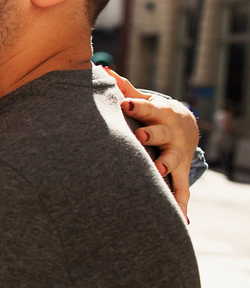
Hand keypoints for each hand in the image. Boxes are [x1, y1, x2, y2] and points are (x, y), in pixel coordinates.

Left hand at [105, 68, 197, 219]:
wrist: (185, 126)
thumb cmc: (152, 113)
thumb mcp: (142, 100)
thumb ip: (123, 88)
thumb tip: (102, 68)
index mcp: (159, 114)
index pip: (147, 108)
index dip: (136, 106)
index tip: (124, 105)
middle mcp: (170, 134)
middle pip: (161, 134)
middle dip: (152, 135)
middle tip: (141, 136)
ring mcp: (176, 154)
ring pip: (172, 161)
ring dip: (166, 166)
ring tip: (158, 170)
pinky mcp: (179, 172)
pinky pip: (181, 190)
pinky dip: (180, 204)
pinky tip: (181, 219)